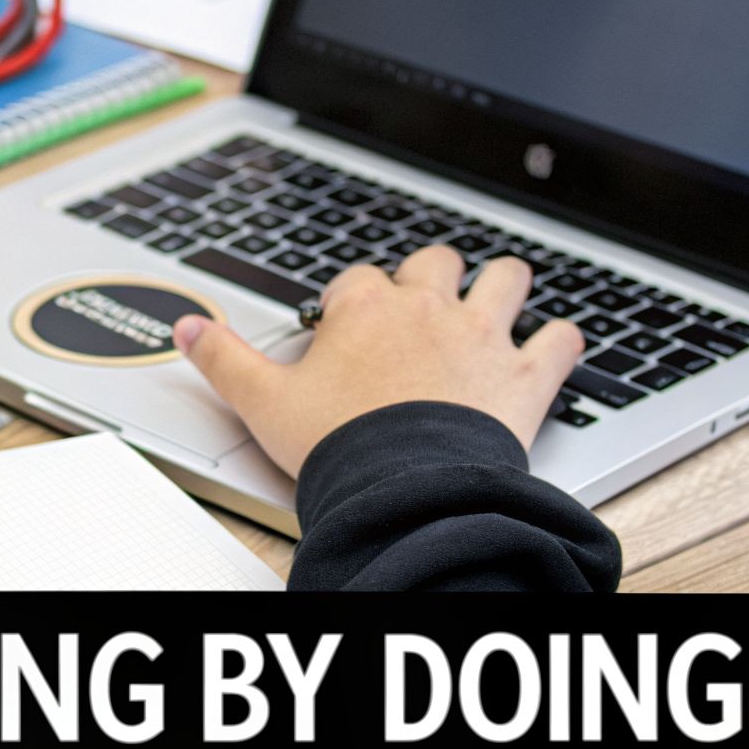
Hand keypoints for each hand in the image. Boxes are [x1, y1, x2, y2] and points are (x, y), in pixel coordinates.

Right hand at [172, 247, 584, 477]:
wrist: (401, 486)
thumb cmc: (338, 447)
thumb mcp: (262, 402)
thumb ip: (223, 358)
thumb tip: (187, 328)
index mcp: (365, 308)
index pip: (358, 278)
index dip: (353, 298)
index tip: (348, 322)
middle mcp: (427, 309)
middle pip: (436, 262)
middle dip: (433, 276)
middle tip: (425, 302)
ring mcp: (481, 337)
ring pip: (506, 279)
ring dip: (504, 286)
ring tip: (498, 297)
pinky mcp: (524, 376)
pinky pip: (560, 341)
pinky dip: (560, 342)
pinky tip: (554, 348)